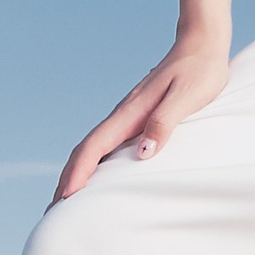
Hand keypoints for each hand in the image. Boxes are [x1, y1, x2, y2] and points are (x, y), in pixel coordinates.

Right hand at [55, 31, 231, 199]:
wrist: (202, 44)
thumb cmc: (200, 71)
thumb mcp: (187, 97)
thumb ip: (164, 123)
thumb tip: (142, 154)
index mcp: (130, 112)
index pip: (94, 147)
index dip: (78, 173)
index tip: (65, 198)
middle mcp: (123, 115)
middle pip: (85, 150)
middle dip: (67, 179)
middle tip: (53, 210)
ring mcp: (128, 116)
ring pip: (94, 148)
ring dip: (77, 172)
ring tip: (67, 200)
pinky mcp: (137, 117)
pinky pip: (108, 144)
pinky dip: (95, 163)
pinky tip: (98, 175)